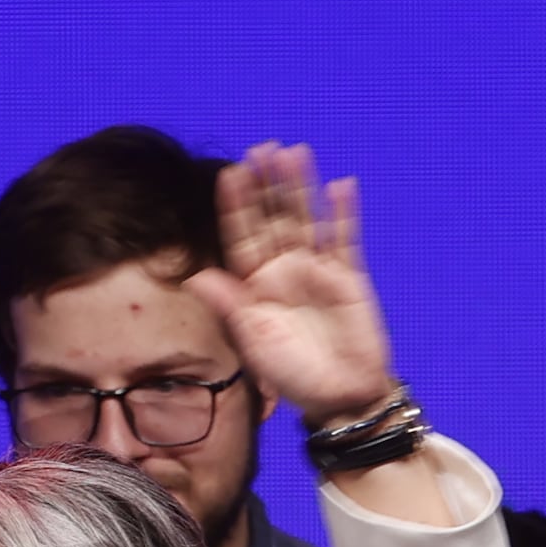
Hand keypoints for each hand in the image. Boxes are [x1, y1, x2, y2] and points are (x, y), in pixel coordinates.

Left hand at [188, 141, 393, 424]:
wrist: (340, 397)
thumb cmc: (292, 375)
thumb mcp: (253, 340)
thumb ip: (230, 304)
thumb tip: (196, 275)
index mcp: (254, 284)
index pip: (242, 236)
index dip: (237, 205)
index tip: (230, 174)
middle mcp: (283, 270)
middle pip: (274, 218)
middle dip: (269, 185)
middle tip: (263, 149)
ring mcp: (317, 269)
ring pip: (307, 219)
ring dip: (302, 188)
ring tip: (296, 154)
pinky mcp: (349, 276)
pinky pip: (345, 238)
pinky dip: (345, 213)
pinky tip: (342, 185)